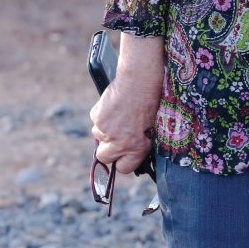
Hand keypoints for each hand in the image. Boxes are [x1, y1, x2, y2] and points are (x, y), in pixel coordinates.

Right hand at [90, 32, 164, 171]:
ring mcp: (107, 130)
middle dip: (108, 150)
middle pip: (104, 157)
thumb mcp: (153, 127)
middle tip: (115, 137)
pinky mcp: (97, 116)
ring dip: (105, 129)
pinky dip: (102, 114)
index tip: (122, 155)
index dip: (122, 161)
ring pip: (98, 136)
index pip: (123, 168)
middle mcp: (120, 142)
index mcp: (137, 147)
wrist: (140, 79)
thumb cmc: (152, 101)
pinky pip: (96, 120)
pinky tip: (114, 105)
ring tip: (119, 113)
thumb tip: (132, 151)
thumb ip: (141, 142)